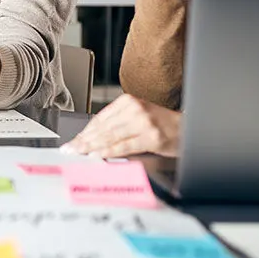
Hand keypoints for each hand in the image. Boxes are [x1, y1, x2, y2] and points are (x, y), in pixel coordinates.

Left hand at [62, 94, 181, 157]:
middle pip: (103, 128)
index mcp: (128, 101)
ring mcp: (143, 122)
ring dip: (92, 147)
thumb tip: (92, 138)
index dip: (84, 131)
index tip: (73, 141)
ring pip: (110, 136)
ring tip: (80, 154)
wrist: (188, 129)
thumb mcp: (138, 116)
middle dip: (84, 141)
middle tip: (70, 149)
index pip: (100, 118)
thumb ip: (118, 123)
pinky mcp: (151, 137)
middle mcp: (135, 109)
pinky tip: (98, 156)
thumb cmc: (162, 125)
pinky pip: (124, 146)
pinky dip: (109, 152)